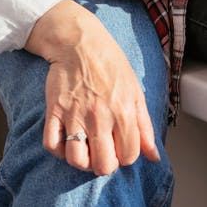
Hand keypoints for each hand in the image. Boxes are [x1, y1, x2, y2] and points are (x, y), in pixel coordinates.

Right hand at [25, 0, 160, 174]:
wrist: (80, 42)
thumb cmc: (110, 65)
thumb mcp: (135, 91)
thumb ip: (145, 126)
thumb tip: (154, 156)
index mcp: (123, 111)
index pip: (129, 156)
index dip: (126, 156)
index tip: (121, 147)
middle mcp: (99, 115)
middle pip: (103, 165)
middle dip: (105, 164)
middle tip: (103, 151)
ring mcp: (75, 113)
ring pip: (76, 160)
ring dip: (82, 161)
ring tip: (85, 150)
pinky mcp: (54, 110)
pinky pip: (52, 144)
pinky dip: (58, 150)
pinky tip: (67, 141)